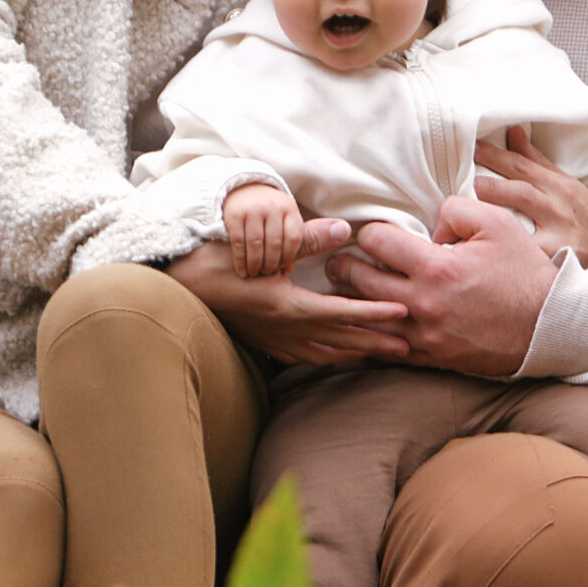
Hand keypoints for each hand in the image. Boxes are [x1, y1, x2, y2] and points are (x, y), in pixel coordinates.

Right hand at [168, 220, 410, 364]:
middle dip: (376, 342)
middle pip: (340, 340)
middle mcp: (285, 329)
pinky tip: (331, 356)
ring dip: (354, 353)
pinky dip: (324, 357)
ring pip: (323, 353)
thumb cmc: (215, 262)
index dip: (375, 314)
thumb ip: (304, 239)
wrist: (177, 286)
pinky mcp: (262, 342)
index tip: (403, 314)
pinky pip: (301, 356)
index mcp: (288, 306)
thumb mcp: (260, 247)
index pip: (342, 313)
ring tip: (379, 354)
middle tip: (410, 347)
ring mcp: (273, 339)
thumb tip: (343, 229)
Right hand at [223, 184, 305, 277]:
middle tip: (266, 273)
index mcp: (289, 208)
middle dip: (271, 263)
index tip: (282, 267)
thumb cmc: (268, 212)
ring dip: (255, 263)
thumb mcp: (283, 220)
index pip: (294, 237)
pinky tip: (241, 269)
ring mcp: (253, 209)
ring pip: (256, 243)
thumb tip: (290, 269)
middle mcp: (272, 206)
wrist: (242, 189)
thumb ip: (288, 243)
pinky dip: (240, 259)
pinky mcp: (234, 214)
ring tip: (254, 273)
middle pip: (275, 243)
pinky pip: (238, 242)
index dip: (289, 256)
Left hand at [328, 197, 555, 376]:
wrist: (548, 326)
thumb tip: (428, 225)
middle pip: (362, 282)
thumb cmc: (524, 273)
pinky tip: (362, 328)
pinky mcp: (432, 357)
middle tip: (337, 261)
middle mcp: (424, 303)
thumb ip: (455, 209)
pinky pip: (388, 351)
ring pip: (369, 320)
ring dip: (352, 304)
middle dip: (346, 267)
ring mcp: (426, 335)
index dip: (369, 233)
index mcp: (437, 267)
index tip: (370, 233)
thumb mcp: (497, 223)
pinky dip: (370, 338)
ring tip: (343, 291)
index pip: (378, 242)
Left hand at [472, 126, 587, 270]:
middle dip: (489, 185)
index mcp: (559, 186)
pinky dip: (506, 253)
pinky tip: (483, 252)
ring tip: (464, 213)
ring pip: (521, 222)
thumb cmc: (586, 218)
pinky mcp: (558, 261)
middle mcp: (558, 207)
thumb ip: (535, 160)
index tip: (470, 148)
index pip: (521, 166)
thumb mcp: (566, 185)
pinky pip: (526, 257)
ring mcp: (559, 235)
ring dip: (491, 216)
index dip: (494, 155)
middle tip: (461, 182)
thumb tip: (512, 131)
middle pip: (519, 191)